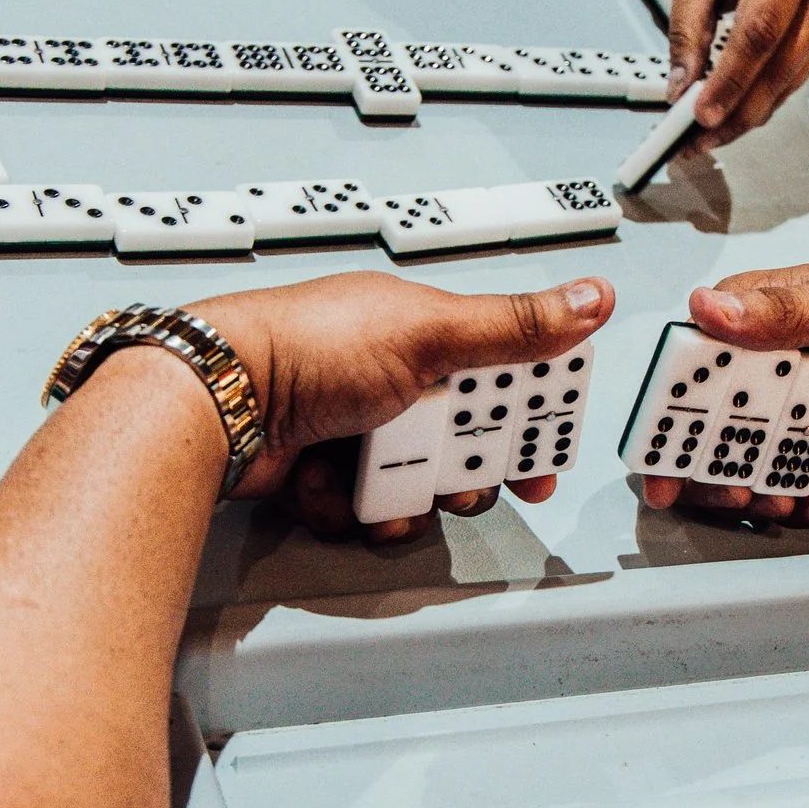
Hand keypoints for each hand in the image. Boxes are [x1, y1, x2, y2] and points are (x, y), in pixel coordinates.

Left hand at [188, 272, 615, 542]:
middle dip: (462, 473)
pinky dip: (354, 508)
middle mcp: (393, 378)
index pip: (503, 375)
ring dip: (405, 498)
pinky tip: (331, 487)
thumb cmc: (308, 346)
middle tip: (454, 481)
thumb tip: (591, 298)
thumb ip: (515, 326)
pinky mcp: (323, 471)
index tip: (544, 457)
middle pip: (463, 443)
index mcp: (425, 332)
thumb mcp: (430, 332)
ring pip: (417, 486)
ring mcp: (357, 427)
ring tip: (379, 484)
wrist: (216, 401)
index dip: (531, 418)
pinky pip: (367, 509)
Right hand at [640, 265, 808, 525]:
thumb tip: (710, 305)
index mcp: (764, 316)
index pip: (696, 353)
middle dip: (697, 461)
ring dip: (741, 488)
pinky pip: (779, 480)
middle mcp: (765, 364)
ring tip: (767, 503)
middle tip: (716, 490)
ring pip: (735, 456)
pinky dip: (787, 501)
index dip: (668, 397)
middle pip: (703, 415)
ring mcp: (785, 410)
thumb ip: (784, 310)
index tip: (656, 439)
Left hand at [669, 0, 808, 153]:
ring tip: (708, 135)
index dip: (731, 82)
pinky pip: (798, 72)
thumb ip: (687, 30)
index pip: (760, 33)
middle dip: (738, 110)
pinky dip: (765, 96)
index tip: (699, 115)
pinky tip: (735, 112)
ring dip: (750, 112)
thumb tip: (681, 88)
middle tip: (696, 139)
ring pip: (793, 78)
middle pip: (782, 65)